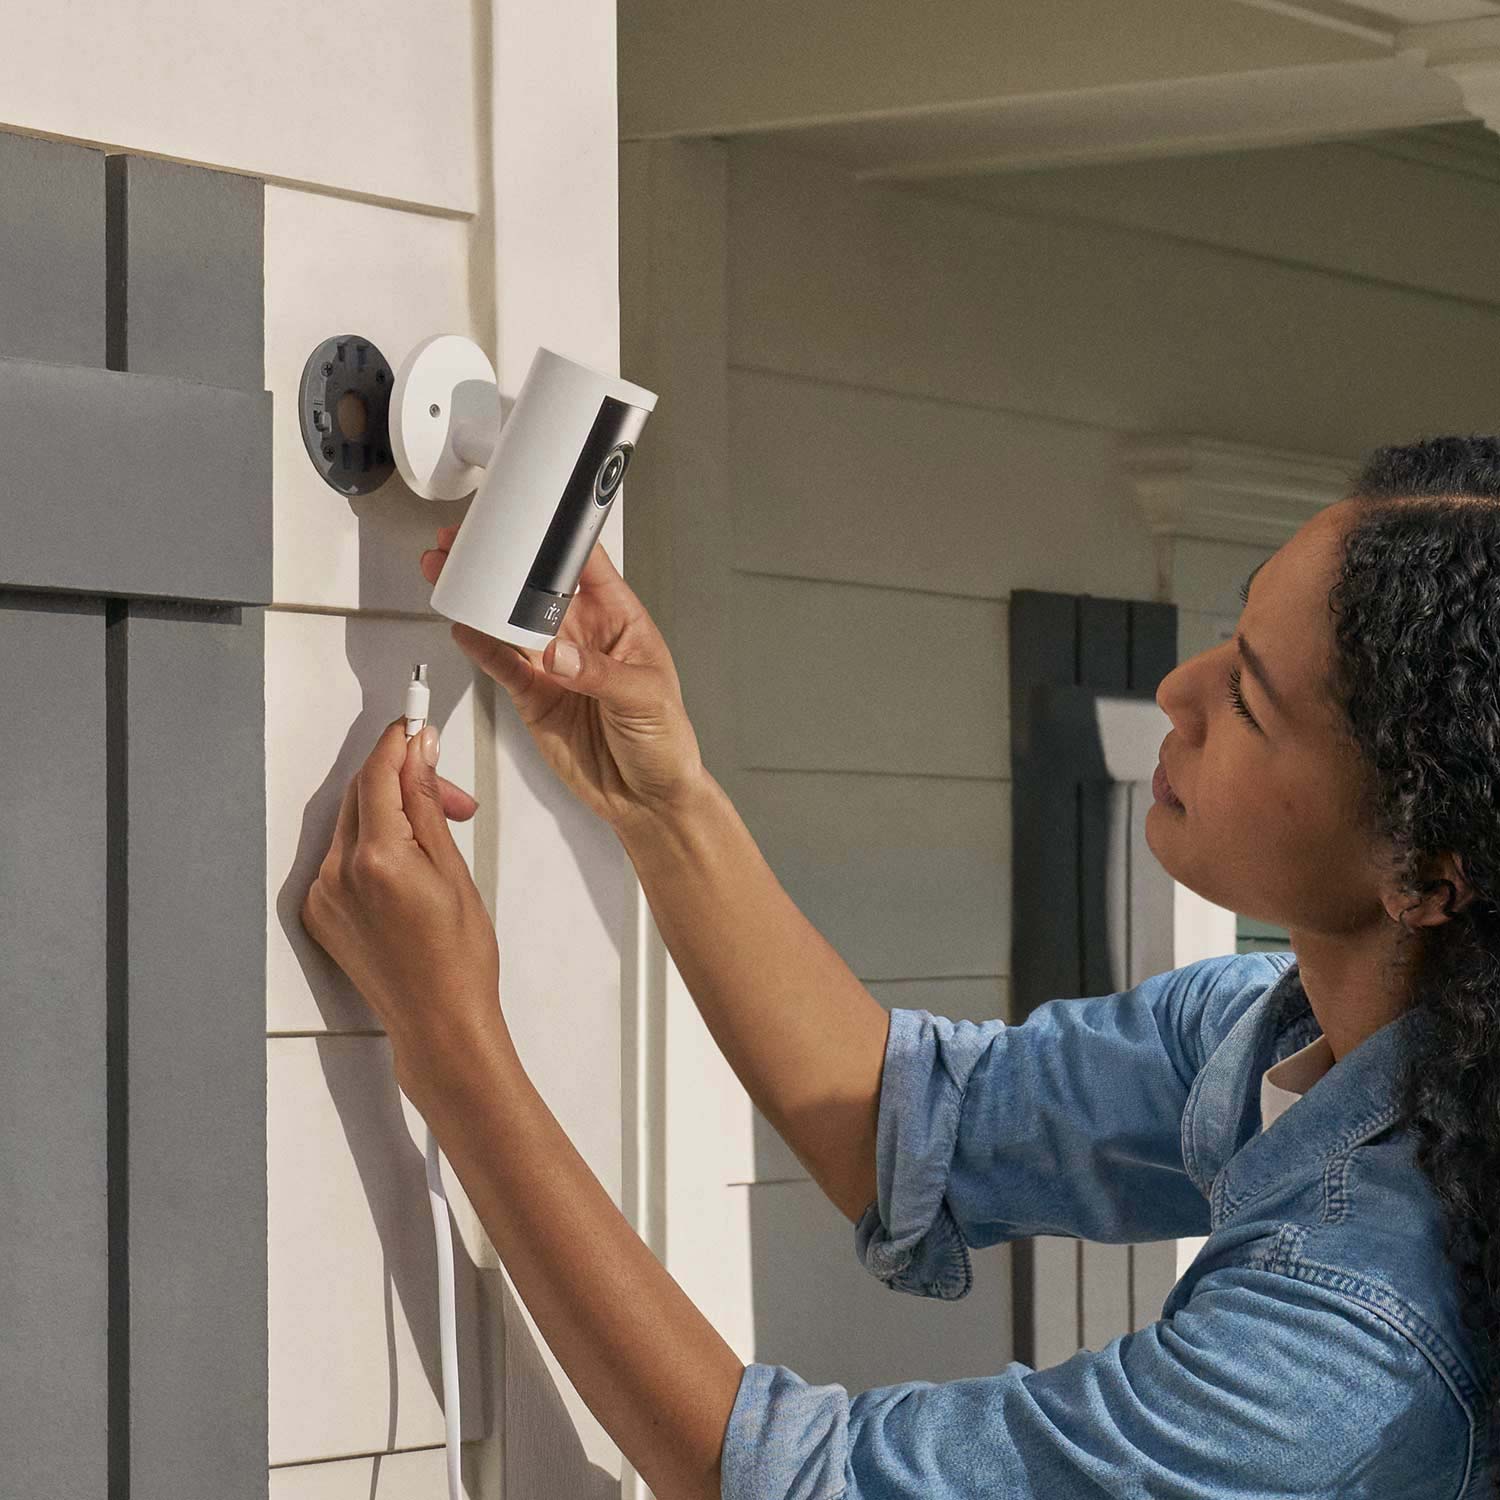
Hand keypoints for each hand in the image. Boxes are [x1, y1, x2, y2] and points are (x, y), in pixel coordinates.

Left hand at [300, 716, 507, 1095]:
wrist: (439, 1021)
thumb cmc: (460, 957)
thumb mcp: (454, 869)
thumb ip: (427, 804)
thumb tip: (418, 752)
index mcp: (376, 859)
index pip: (378, 774)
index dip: (398, 742)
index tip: (416, 722)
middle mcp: (338, 873)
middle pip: (362, 794)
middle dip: (404, 779)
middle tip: (451, 795)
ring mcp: (325, 894)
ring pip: (353, 823)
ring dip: (391, 813)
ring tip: (438, 837)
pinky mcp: (321, 912)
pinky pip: (344, 856)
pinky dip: (374, 844)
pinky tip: (411, 865)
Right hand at [420, 526, 707, 831]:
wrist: (647, 799)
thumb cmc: (665, 741)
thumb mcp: (645, 698)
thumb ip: (598, 674)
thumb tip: (556, 655)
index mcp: (620, 619)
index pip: (586, 565)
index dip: (558, 539)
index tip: (530, 519)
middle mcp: (583, 635)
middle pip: (536, 587)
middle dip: (504, 564)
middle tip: (470, 544)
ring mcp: (554, 664)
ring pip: (511, 621)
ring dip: (481, 600)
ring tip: (451, 574)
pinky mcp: (534, 695)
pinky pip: (502, 663)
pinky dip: (480, 646)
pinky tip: (462, 627)